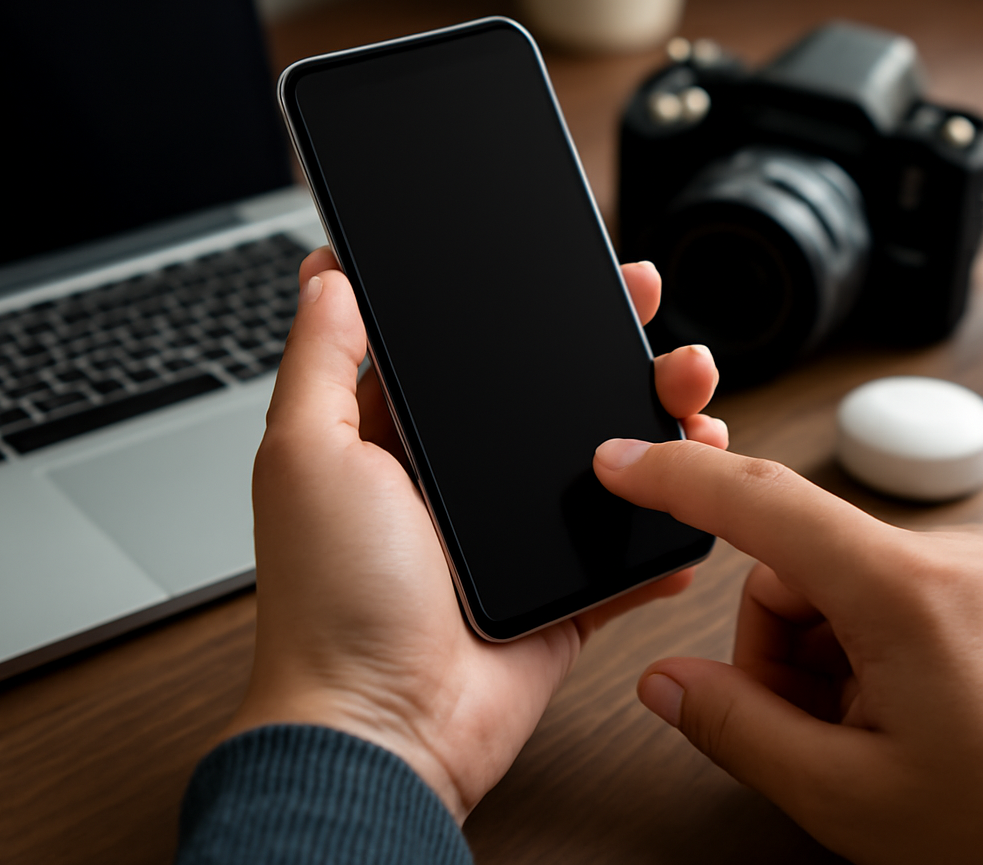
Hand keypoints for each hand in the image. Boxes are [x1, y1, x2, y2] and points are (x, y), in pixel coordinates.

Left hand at [220, 250, 725, 822]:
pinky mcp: (559, 591)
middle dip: (601, 349)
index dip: (512, 306)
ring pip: (599, 461)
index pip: (465, 348)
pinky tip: (697, 491)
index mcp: (399, 438)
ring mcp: (513, 536)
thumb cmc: (331, 598)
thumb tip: (327, 279)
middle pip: (545, 395)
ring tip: (691, 397)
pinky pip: (624, 547)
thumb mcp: (305, 456)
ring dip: (651, 425)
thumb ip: (318, 363)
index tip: (560, 272)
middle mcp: (458, 480)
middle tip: (643, 313)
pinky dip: (664, 524)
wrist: (385, 730)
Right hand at [594, 438, 982, 863]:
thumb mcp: (855, 799)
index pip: (757, 499)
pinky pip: (881, 591)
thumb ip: (739, 731)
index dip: (674, 475)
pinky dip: (865, 648)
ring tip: (872, 733)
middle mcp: (942, 560)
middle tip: (806, 726)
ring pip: (833, 582)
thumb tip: (666, 683)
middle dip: (772, 644)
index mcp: (903, 593)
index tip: (620, 460)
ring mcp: (966, 570)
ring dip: (820, 654)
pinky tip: (904, 714)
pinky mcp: (977, 585)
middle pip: (789, 562)